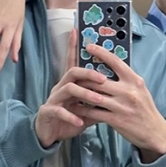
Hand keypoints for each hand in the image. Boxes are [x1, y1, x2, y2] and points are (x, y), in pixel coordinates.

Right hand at [35, 30, 107, 146]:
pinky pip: (59, 111)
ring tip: (98, 100)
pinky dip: (71, 116)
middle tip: (104, 79)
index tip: (76, 31)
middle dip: (88, 73)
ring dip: (84, 93)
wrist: (49, 135)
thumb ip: (99, 101)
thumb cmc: (69, 119)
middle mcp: (60, 87)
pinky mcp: (47, 112)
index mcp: (70, 84)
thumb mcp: (87, 109)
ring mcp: (53, 99)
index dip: (73, 47)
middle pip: (72, 72)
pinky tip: (80, 122)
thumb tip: (118, 94)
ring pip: (67, 89)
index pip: (72, 62)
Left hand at [73, 44, 165, 162]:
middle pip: (100, 80)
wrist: (154, 132)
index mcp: (135, 80)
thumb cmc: (145, 108)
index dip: (101, 52)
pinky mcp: (116, 119)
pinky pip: (94, 112)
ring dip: (81, 92)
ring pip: (94, 95)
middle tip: (73, 73)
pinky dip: (83, 109)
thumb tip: (109, 67)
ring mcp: (121, 106)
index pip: (116, 62)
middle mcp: (129, 91)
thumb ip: (126, 79)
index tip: (89, 46)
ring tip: (71, 89)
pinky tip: (76, 107)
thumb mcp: (140, 89)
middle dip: (84, 77)